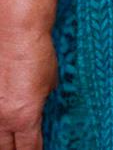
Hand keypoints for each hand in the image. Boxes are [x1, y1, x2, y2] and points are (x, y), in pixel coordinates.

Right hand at [0, 26, 56, 149]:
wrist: (13, 32)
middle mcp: (2, 118)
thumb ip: (41, 100)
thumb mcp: (49, 81)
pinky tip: (3, 122)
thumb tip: (38, 105)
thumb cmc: (36, 53)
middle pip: (6, 148)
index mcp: (25, 117)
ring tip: (11, 141)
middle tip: (22, 147)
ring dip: (3, 140)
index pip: (29, 147)